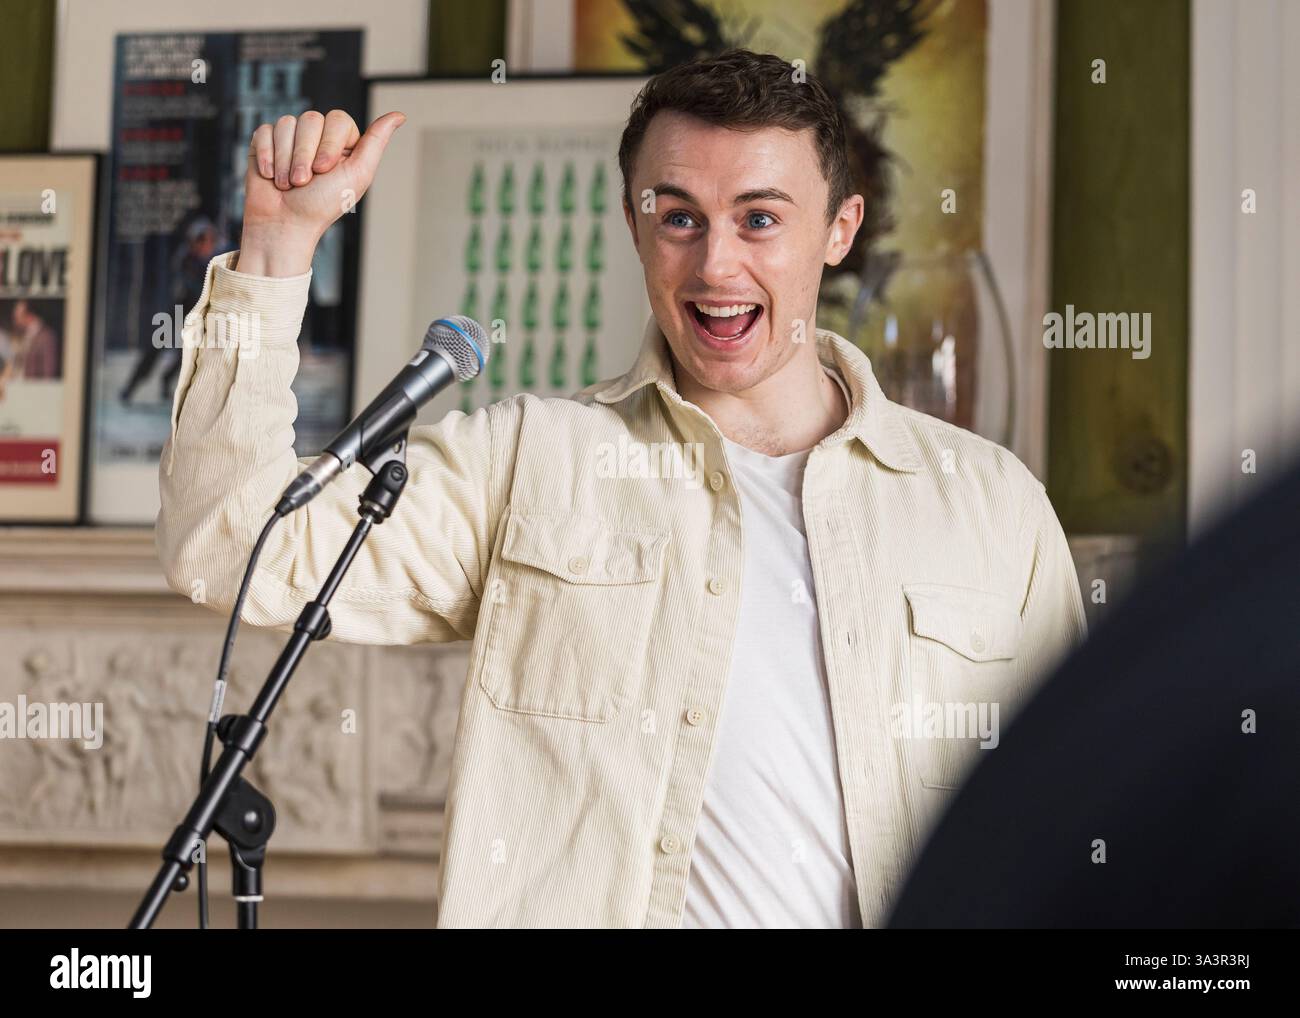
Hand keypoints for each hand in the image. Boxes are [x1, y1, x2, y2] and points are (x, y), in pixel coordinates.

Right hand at [237, 110, 404, 275]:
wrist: (283, 224)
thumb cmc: (322, 205)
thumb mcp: (357, 175)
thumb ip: (376, 142)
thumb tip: (399, 115)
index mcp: (342, 143)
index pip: (337, 119)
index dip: (328, 144)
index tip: (324, 171)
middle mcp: (317, 137)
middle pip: (311, 119)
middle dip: (304, 155)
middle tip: (303, 182)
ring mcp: (291, 138)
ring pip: (286, 123)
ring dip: (285, 160)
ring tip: (288, 184)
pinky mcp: (266, 142)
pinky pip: (265, 131)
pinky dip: (266, 157)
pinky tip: (270, 176)